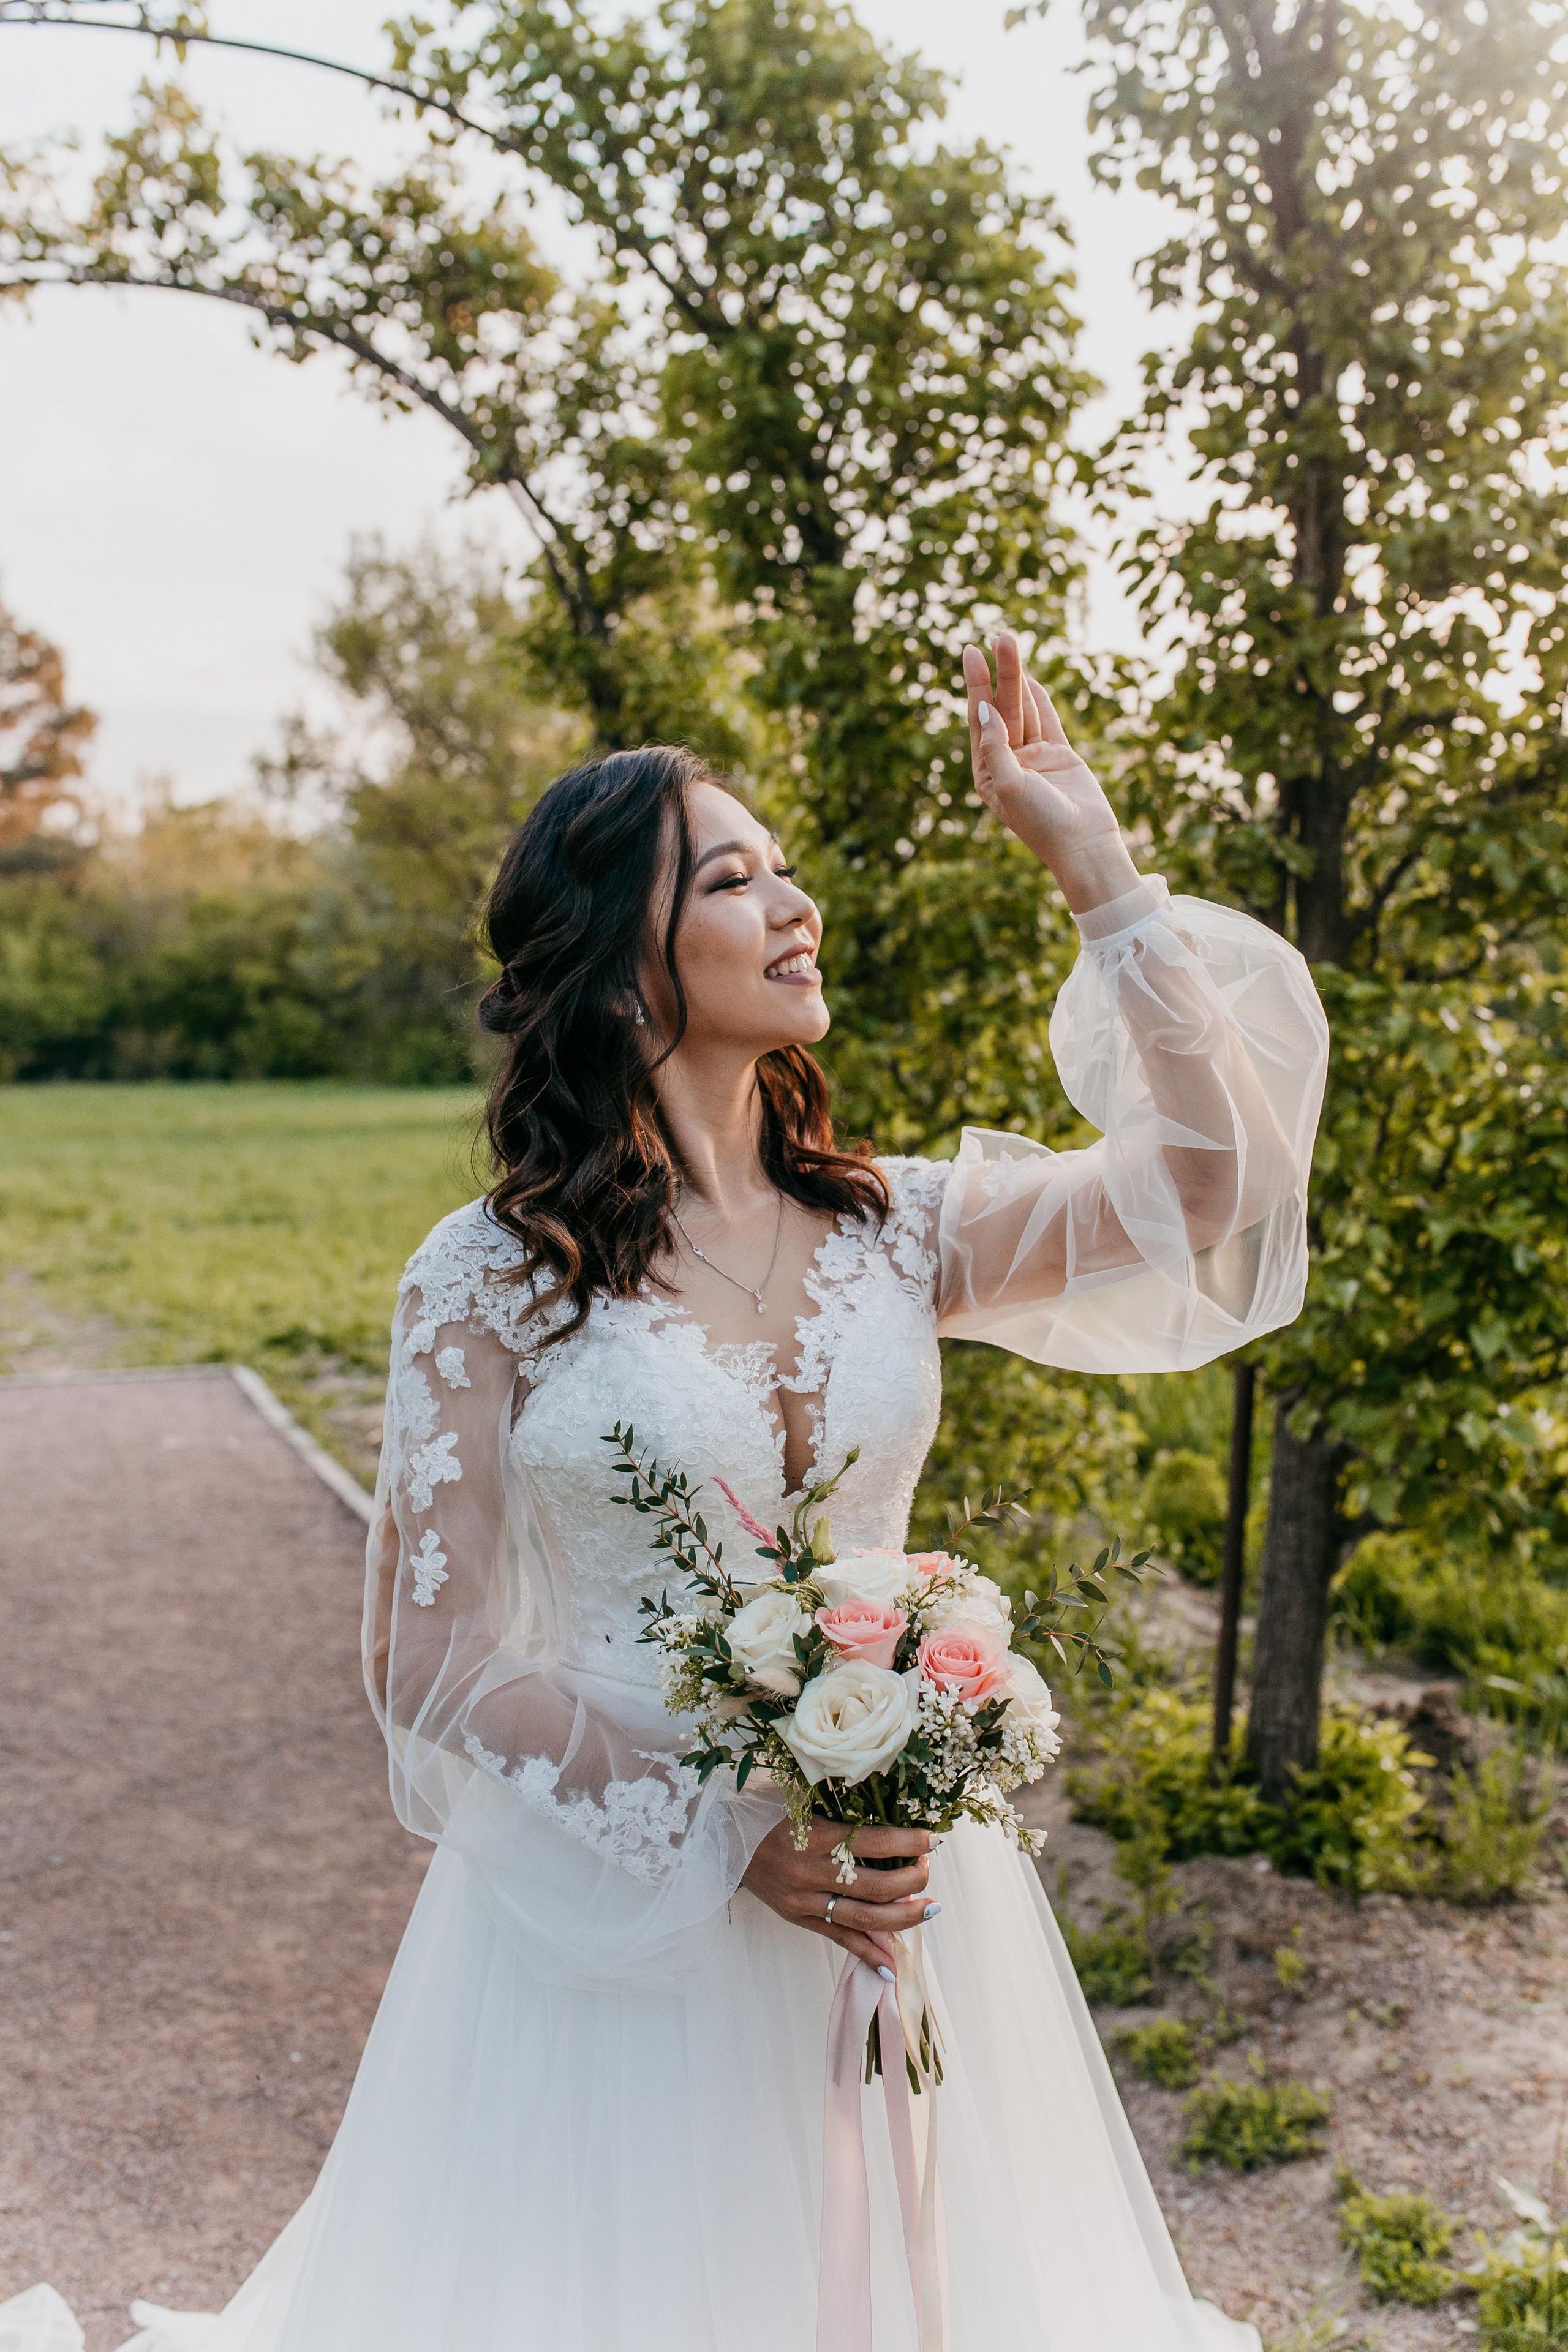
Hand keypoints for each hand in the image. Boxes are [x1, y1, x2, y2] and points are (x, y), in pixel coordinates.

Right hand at [741, 1816, 936, 1975]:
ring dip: (902, 1918)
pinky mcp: (798, 1918)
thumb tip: (892, 1824)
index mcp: (815, 1835)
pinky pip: (838, 1940)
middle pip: (875, 1888)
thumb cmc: (768, 1812)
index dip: (909, 1843)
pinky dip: (867, 1954)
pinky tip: (892, 1965)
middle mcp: (811, 1872)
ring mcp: (804, 1901)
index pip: (874, 1842)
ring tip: (930, 1910)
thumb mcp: (804, 1800)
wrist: (723, 1840)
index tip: (933, 1840)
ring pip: (863, 1920)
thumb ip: (843, 1810)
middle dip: (912, 1883)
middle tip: (928, 1873)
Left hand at [961, 632, 1139, 914]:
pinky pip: (1047, 721)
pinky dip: (1040, 700)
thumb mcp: (1010, 786)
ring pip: (1025, 709)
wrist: (1084, 844)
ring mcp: (1034, 757)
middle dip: (1001, 673)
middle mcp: (1008, 762)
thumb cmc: (1042, 822)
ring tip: (1012, 643)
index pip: (979, 719)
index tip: (971, 652)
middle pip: (1002, 707)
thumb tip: (984, 709)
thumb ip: (996, 747)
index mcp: (987, 772)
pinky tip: (1030, 677)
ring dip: (1019, 678)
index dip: (976, 685)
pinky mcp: (1060, 755)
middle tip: (1001, 637)